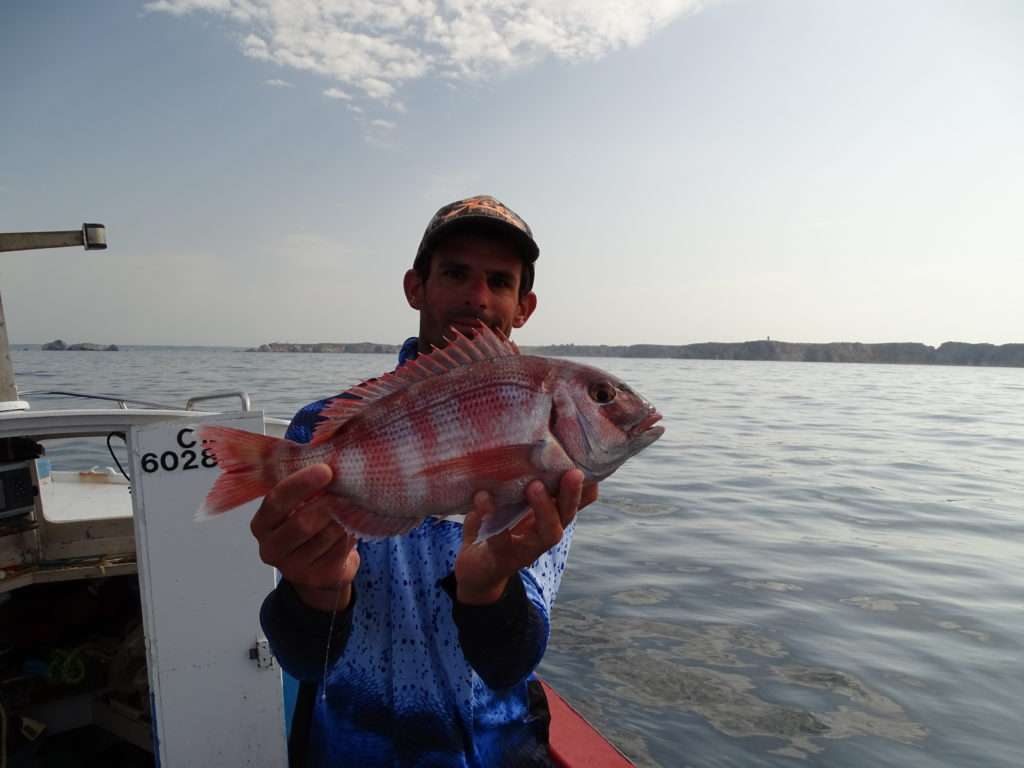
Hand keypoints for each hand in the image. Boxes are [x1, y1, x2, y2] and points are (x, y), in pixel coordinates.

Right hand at [249, 464, 359, 612]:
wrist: (321, 570)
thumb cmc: (309, 526)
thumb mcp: (298, 505)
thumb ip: (302, 486)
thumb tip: (328, 455)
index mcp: (262, 524)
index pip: (277, 501)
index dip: (301, 484)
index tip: (326, 470)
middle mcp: (271, 548)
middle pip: (302, 523)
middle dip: (328, 504)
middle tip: (346, 490)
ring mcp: (293, 567)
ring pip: (325, 536)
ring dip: (343, 518)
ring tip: (352, 506)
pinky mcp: (316, 577)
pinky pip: (340, 550)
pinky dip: (351, 533)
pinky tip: (354, 524)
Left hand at [454, 469, 598, 604]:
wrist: (474, 570)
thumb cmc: (498, 528)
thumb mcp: (513, 506)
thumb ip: (523, 488)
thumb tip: (532, 451)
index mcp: (549, 519)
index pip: (575, 504)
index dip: (586, 489)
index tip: (587, 466)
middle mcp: (543, 535)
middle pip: (567, 516)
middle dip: (572, 495)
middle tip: (573, 473)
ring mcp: (525, 549)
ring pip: (547, 534)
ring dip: (544, 509)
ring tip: (535, 486)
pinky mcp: (500, 557)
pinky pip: (500, 539)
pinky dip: (491, 515)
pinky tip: (483, 496)